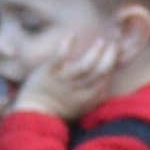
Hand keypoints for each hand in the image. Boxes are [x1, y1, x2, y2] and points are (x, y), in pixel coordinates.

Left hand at [24, 21, 146, 120]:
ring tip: (100, 41)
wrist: (33, 114)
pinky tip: (72, 35)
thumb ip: (95, 95)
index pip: (106, 78)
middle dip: (110, 56)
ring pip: (85, 65)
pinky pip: (60, 58)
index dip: (114, 63)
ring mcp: (63, 81)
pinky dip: (66, 45)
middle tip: (113, 43)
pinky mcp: (48, 74)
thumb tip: (107, 81)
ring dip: (95, 52)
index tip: (116, 51)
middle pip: (101, 71)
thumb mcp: (82, 107)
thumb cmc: (59, 110)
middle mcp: (78, 90)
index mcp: (88, 98)